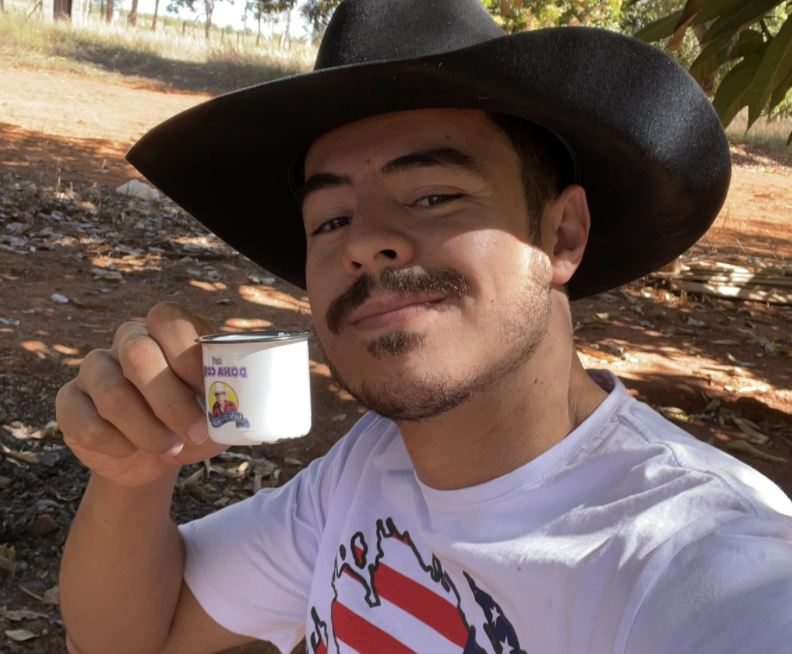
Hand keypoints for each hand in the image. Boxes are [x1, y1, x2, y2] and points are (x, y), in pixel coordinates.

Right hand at [57, 302, 226, 487]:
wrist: (155, 459)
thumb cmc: (193, 424)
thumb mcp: (218, 414)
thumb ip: (229, 403)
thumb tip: (240, 404)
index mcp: (165, 332)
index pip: (168, 318)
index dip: (187, 352)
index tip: (207, 390)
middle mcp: (127, 342)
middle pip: (138, 353)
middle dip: (170, 400)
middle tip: (196, 431)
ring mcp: (94, 368)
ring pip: (112, 393)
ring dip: (147, 430)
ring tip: (171, 448)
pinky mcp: (70, 401)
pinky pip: (85, 421)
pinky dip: (116, 445)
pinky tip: (132, 451)